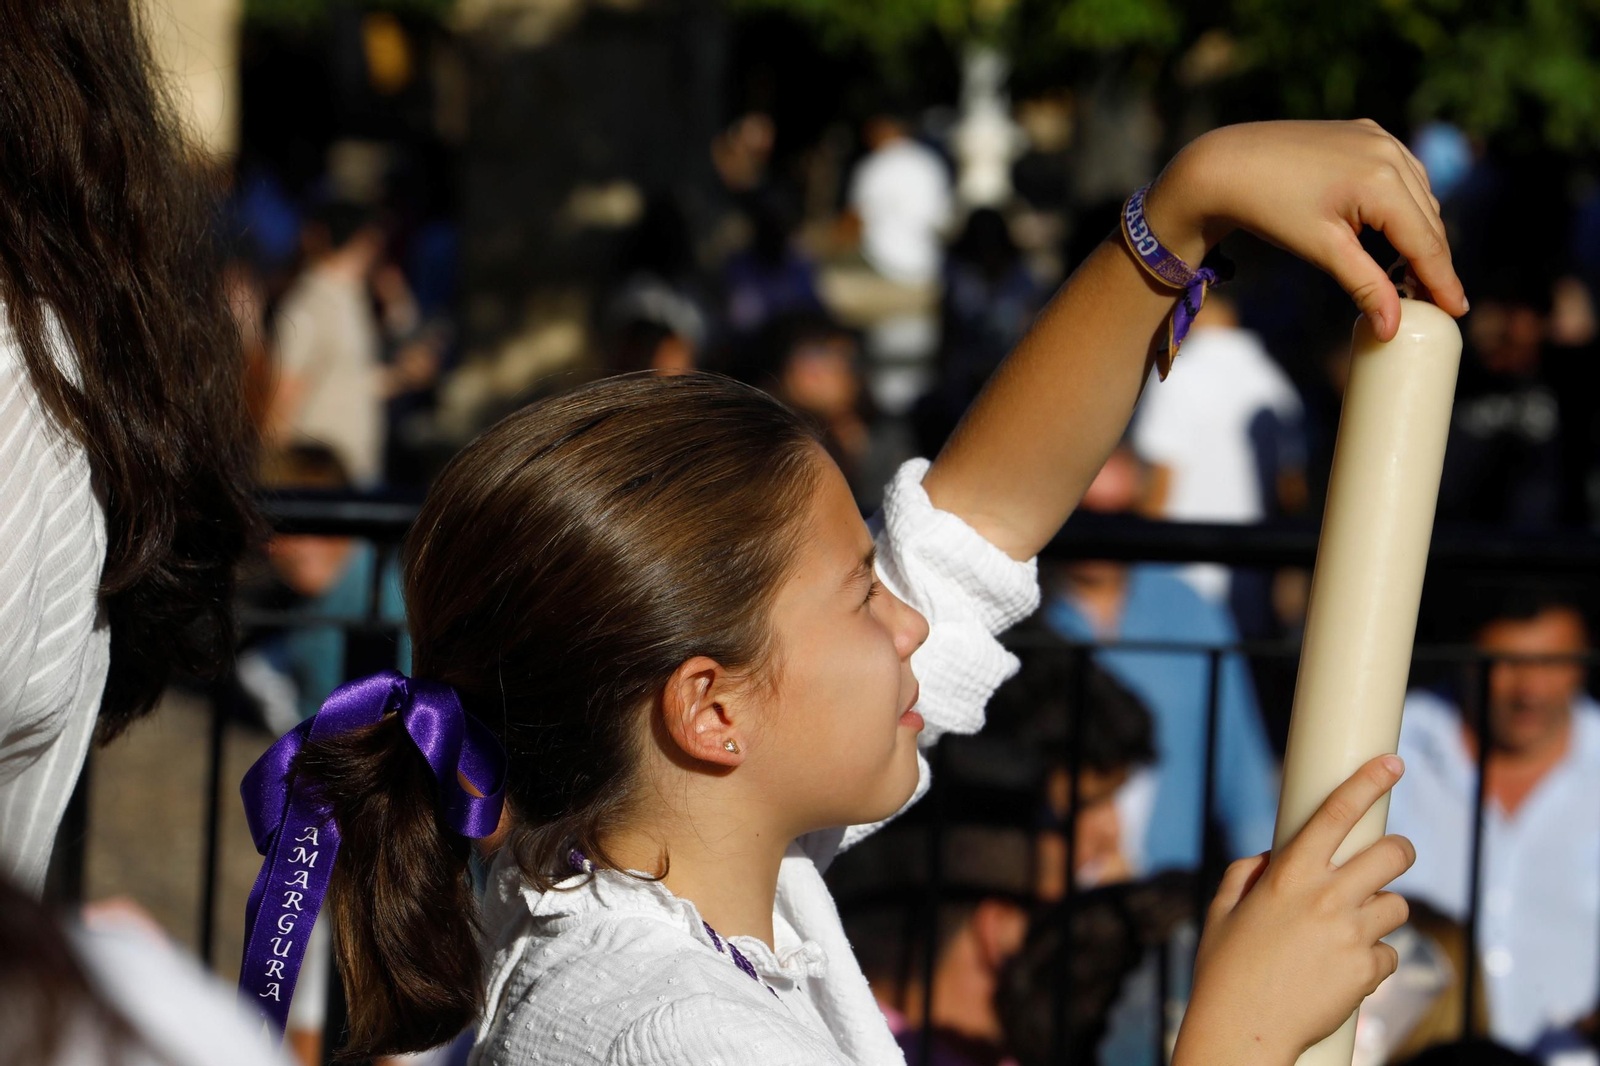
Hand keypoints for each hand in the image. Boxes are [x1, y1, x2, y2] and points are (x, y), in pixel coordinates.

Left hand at [1145, 120, 1467, 340]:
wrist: (1227, 165)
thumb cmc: (1270, 209)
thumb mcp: (1322, 251)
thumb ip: (1364, 285)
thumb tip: (1394, 328)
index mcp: (1383, 181)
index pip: (1425, 241)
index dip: (1442, 280)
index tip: (1457, 311)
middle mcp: (1390, 151)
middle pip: (1428, 218)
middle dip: (1432, 260)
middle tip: (1436, 300)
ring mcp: (1379, 136)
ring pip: (1418, 195)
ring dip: (1420, 231)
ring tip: (1413, 273)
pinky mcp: (1365, 131)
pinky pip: (1400, 172)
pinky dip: (1403, 203)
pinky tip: (1395, 228)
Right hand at [1173, 755, 1415, 1065]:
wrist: (1242, 1030)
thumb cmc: (1224, 969)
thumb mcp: (1223, 911)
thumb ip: (1245, 874)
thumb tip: (1270, 858)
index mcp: (1287, 875)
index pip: (1335, 813)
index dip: (1368, 782)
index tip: (1391, 763)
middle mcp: (1324, 897)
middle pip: (1393, 854)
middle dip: (1398, 852)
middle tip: (1390, 858)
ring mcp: (1350, 934)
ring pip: (1398, 906)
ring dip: (1382, 912)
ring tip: (1351, 930)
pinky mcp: (1366, 971)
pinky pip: (1389, 954)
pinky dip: (1373, 960)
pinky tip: (1344, 971)